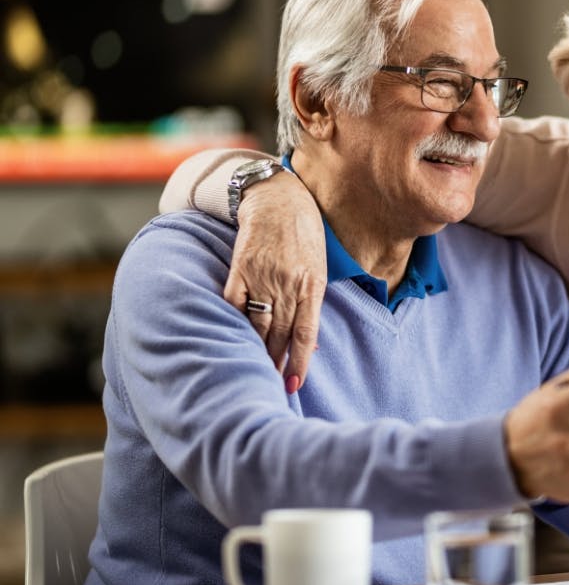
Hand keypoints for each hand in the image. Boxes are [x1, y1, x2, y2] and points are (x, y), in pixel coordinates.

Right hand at [223, 171, 326, 391]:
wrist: (278, 199)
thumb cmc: (305, 235)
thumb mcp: (319, 269)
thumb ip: (312, 304)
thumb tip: (312, 345)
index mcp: (312, 285)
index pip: (306, 334)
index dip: (300, 362)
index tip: (294, 385)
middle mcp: (287, 284)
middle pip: (281, 333)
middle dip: (277, 362)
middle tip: (271, 384)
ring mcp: (263, 276)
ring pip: (258, 323)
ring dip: (257, 349)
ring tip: (255, 369)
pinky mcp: (240, 268)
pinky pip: (234, 303)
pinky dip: (234, 324)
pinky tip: (233, 340)